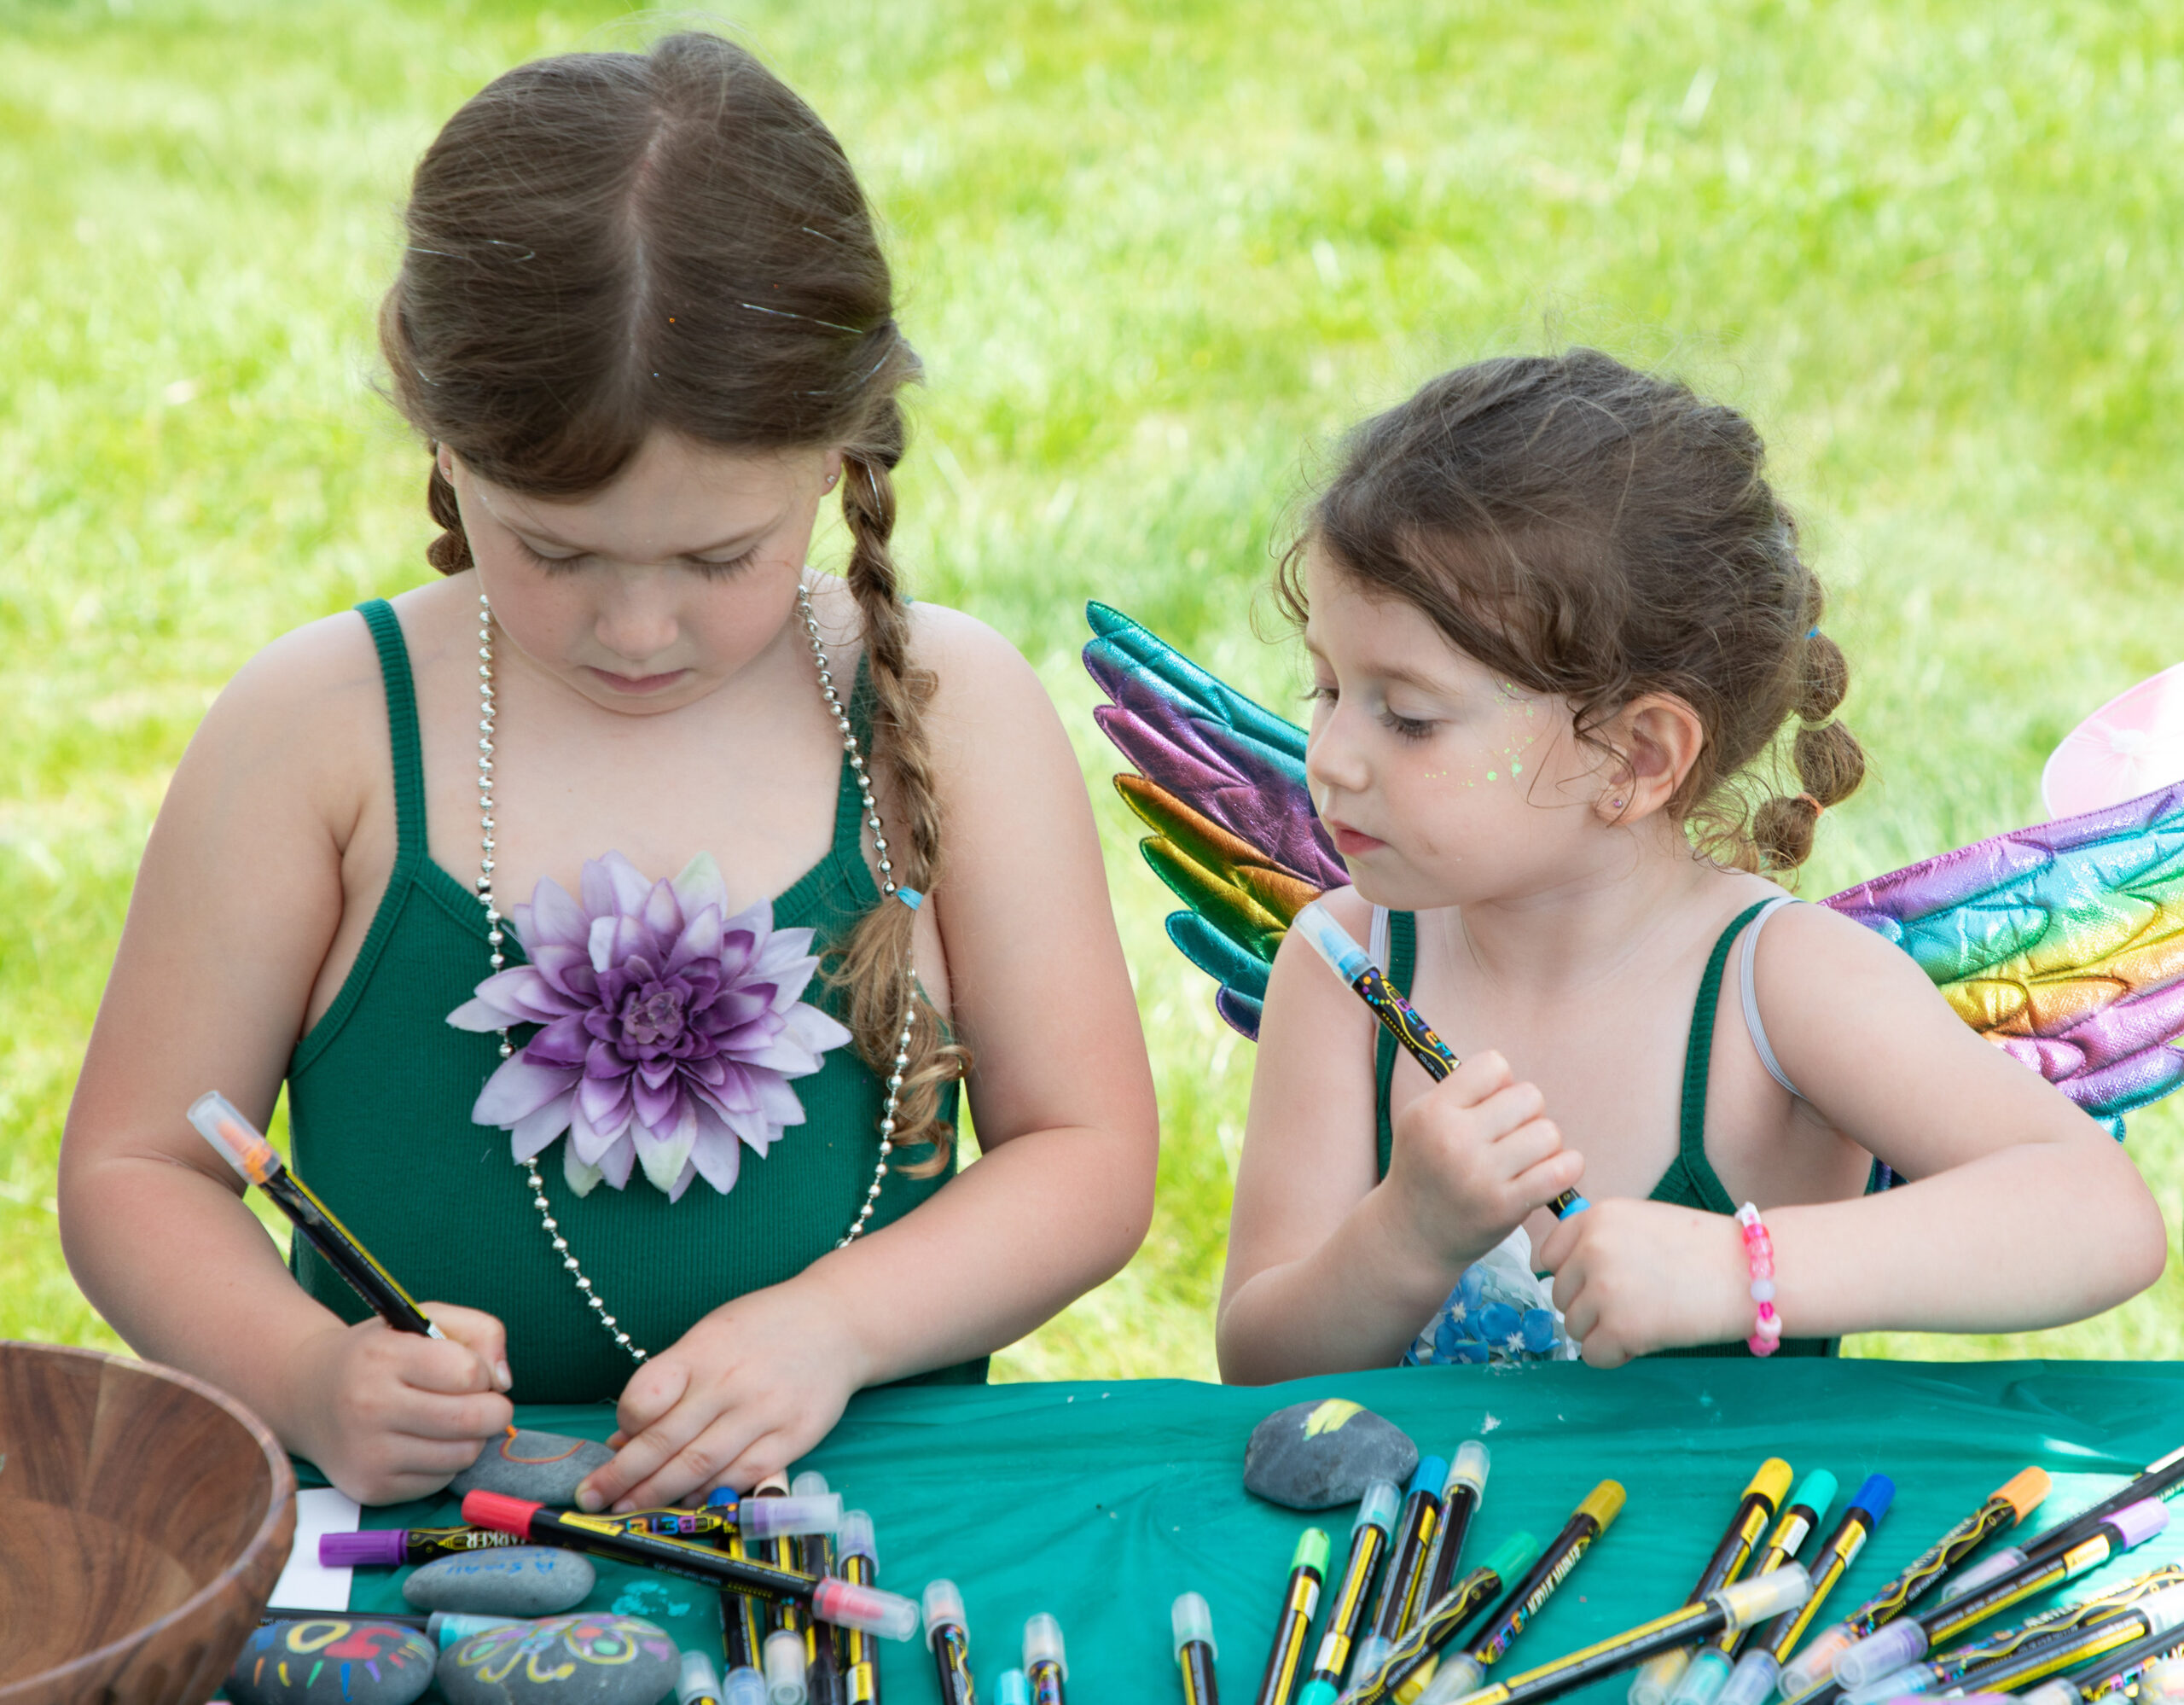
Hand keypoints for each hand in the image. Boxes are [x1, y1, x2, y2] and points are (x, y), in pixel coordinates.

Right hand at [289, 1302, 512, 1504]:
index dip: (484, 1372)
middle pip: (471, 1420)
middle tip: (488, 1404)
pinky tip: (425, 1443)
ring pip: (462, 1455)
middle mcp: (370, 1406)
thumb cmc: (378, 1355)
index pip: (467, 1373)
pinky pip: (440, 1481)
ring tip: (452, 1421)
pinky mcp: (371, 1487)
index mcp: (384, 1357)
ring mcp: (368, 1453)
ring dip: (471, 1439)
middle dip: (496, 1411)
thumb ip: (480, 1330)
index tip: (474, 1372)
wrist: (307, 1395)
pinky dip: (445, 1463)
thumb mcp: (424, 1321)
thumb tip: (504, 1381)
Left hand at [576, 1281, 868, 1512]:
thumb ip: (668, 1384)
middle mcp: (730, 1381)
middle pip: (664, 1441)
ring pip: (698, 1467)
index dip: (622, 1426)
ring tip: (628, 1510)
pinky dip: (710, 1495)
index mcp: (702, 1350)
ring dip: (657, 1494)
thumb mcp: (710, 1336)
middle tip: (593, 1500)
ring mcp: (763, 1412)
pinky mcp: (792, 1437)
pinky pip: (741, 1477)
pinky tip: (688, 1503)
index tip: (612, 1443)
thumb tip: (623, 1437)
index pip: (644, 1397)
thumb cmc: (764, 1328)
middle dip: (621, 1477)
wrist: (837, 1322)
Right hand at [1380, 1051, 1584, 1269]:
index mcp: (1433, 1112)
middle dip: (1526, 1113)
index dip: (1500, 1083)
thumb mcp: (1422, 1121)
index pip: (1494, 1065)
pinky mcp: (1506, 1207)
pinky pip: (1560, 1171)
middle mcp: (1455, 1141)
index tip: (1489, 1106)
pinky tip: (1550, 1172)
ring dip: (1544, 1144)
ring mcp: (1481, 1176)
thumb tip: (1512, 1077)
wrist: (1412, 1235)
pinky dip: (1566, 1167)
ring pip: (1549, 1133)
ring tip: (1523, 1158)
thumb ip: (1462, 1093)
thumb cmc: (1426, 1168)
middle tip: (1510, 1136)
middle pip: (1529, 1096)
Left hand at [1538, 1199, 1748, 1365]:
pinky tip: (1644, 1341)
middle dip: (1589, 1307)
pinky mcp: (1620, 1327)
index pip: (1548, 1256)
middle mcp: (1591, 1249)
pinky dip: (1614, 1356)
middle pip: (1560, 1294)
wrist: (1751, 1272)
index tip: (1596, 1285)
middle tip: (1632, 1306)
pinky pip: (1592, 1355)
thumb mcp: (1640, 1222)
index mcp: (1596, 1218)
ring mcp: (1604, 1288)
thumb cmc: (1703, 1249)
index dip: (1572, 1277)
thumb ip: (1599, 1240)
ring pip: (1574, 1326)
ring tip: (1644, 1319)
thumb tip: (1557, 1270)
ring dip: (1603, 1331)